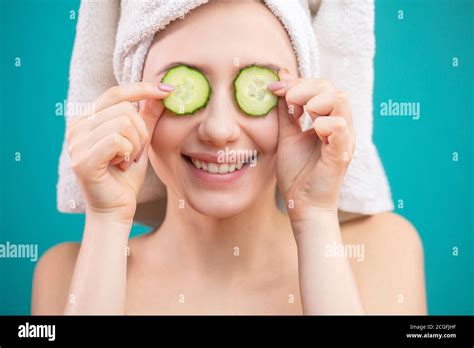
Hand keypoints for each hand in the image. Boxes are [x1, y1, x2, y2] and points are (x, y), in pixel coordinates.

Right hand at [65, 82, 171, 221]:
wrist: (116, 209)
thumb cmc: (126, 176)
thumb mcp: (140, 142)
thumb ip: (146, 118)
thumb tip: (160, 93)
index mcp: (87, 119)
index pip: (115, 93)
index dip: (142, 88)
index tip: (168, 90)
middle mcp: (76, 127)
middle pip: (124, 109)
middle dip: (141, 133)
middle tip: (135, 153)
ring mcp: (76, 143)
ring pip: (123, 124)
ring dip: (136, 145)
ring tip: (127, 161)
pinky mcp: (82, 159)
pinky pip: (118, 140)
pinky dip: (128, 153)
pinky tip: (121, 166)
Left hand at [269, 69, 354, 220]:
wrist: (302, 204)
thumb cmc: (297, 173)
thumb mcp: (286, 136)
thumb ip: (285, 112)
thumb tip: (279, 84)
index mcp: (328, 121)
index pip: (321, 88)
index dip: (297, 82)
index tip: (274, 86)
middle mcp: (340, 127)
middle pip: (332, 89)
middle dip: (305, 87)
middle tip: (287, 98)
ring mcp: (343, 139)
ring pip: (340, 100)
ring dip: (315, 100)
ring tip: (300, 112)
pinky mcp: (341, 153)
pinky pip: (339, 127)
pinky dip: (322, 123)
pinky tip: (310, 129)